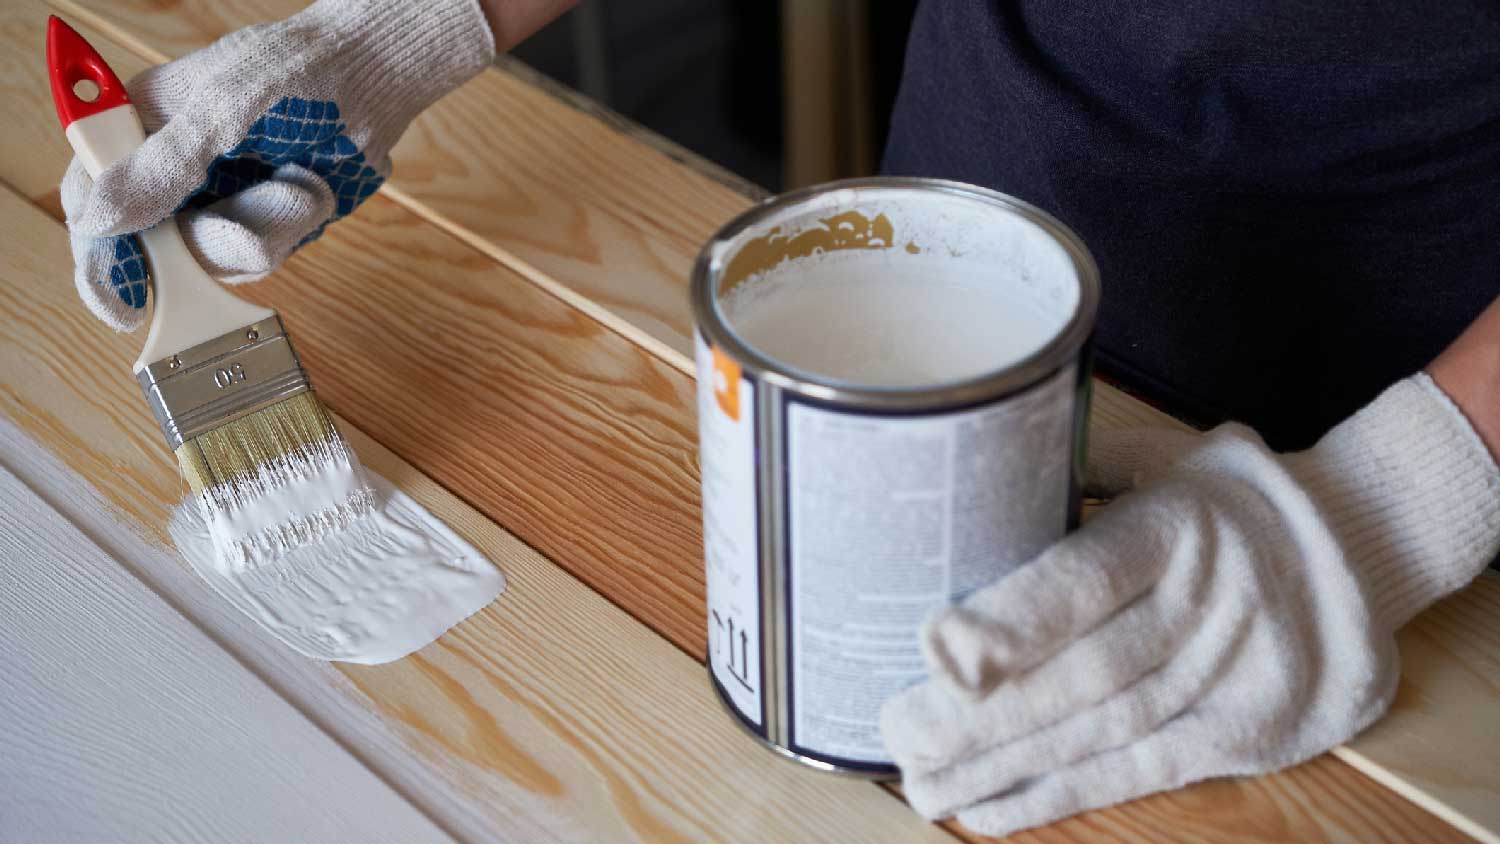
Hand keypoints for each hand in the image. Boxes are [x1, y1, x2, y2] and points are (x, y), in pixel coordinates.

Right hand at [60, 0, 495, 330]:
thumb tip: (96, 219)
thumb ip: (162, 168)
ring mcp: (219, 204)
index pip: (94, 208)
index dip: (101, 265)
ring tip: (300, 181)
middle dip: (214, 241)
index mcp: (136, 134)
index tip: (125, 308)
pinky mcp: (266, 223)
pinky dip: (295, 226)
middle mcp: (171, 177)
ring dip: (269, 225)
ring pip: (221, 259)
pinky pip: (269, 253)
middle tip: (251, 223)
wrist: (372, 80)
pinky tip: (310, 186)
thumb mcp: (221, 112)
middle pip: (161, 252)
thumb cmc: (292, 72)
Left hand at [880, 374, 1499, 836]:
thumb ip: (1073, 469)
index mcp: (1179, 521)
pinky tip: (990, 808)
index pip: (1089, 578)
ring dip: (1004, 767)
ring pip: (1103, 733)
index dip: (1014, 621)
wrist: (1360, 543)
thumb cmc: (1224, 497)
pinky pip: (1139, 771)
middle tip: (898, 735)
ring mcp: (1234, 675)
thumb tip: (961, 463)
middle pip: (1084, 673)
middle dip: (983, 717)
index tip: (936, 651)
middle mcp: (1209, 601)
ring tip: (924, 785)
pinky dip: (1059, 794)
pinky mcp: (1246, 733)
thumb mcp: (1165, 458)